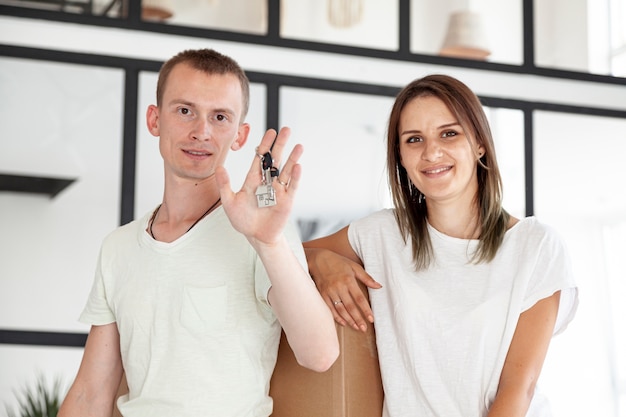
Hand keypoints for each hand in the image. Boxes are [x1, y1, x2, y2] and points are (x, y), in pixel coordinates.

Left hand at [215, 127, 301, 245]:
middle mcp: (267, 182)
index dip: (265, 145)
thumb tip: (219, 168)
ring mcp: (278, 191)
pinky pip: (291, 187)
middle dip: (280, 145)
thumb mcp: (229, 202)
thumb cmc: (243, 220)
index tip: (270, 132)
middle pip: (275, 160)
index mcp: (253, 180)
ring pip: (286, 171)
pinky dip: (294, 177)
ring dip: (292, 158)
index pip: (260, 158)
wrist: (256, 237)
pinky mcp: (286, 201)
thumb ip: (225, 185)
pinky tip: (297, 166)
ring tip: (298, 146)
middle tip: (285, 130)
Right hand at [307, 247, 381, 331]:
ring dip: (349, 320)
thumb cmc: (338, 262)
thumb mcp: (354, 266)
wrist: (318, 258)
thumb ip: (366, 277)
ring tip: (357, 327)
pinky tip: (343, 323)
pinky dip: (336, 317)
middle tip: (364, 328)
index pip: (359, 298)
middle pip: (350, 307)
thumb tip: (378, 286)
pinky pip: (330, 308)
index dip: (365, 310)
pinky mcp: (322, 294)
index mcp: (348, 280)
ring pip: (340, 309)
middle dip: (358, 319)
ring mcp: (330, 291)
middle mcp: (339, 287)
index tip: (371, 319)